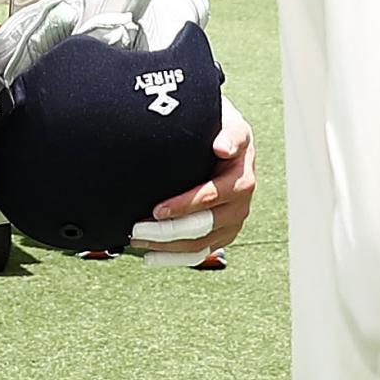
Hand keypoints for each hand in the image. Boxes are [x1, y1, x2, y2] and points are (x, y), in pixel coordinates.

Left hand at [131, 96, 254, 252]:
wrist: (225, 139)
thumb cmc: (220, 127)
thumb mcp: (228, 122)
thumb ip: (228, 133)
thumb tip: (222, 147)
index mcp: (242, 177)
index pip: (212, 196)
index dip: (185, 205)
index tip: (157, 209)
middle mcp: (240, 204)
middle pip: (204, 226)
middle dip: (169, 231)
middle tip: (137, 229)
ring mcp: (231, 221)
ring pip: (201, 244)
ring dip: (168, 248)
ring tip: (137, 242)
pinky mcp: (221, 233)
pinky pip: (199, 252)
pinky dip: (175, 258)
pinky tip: (151, 258)